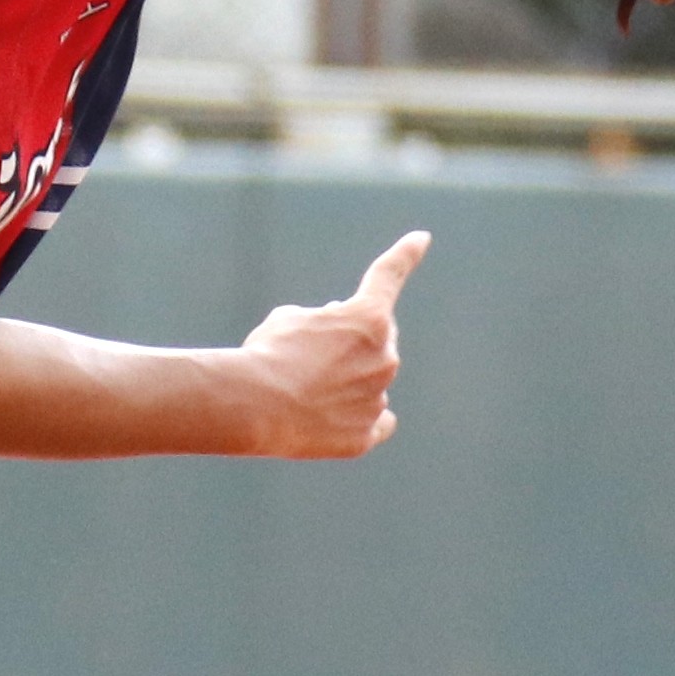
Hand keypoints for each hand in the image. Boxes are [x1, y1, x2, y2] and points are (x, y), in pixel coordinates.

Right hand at [228, 232, 428, 458]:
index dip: (405, 254)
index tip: (421, 239)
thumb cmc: (268, 354)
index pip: (389, 276)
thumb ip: (323, 324)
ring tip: (301, 391)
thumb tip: (338, 346)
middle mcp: (385, 358)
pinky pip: (373, 423)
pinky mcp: (365, 435)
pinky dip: (356, 418)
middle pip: (375, 342)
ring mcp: (377, 399)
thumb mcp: (289, 320)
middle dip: (350, 343)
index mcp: (368, 318)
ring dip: (344, 383)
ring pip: (368, 384)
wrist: (253, 405)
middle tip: (309, 356)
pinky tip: (334, 419)